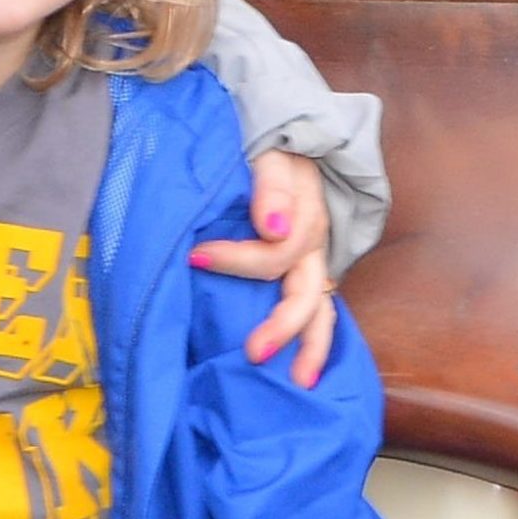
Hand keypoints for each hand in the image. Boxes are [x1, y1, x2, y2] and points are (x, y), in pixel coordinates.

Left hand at [192, 152, 337, 385]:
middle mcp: (314, 243)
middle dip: (284, 326)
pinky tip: (300, 368)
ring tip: (299, 382)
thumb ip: (271, 186)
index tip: (195, 256)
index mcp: (305, 215)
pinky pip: (316, 308)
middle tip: (253, 353)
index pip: (278, 252)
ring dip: (313, 346)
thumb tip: (272, 228)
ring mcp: (312, 259)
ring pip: (322, 309)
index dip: (239, 260)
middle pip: (309, 293)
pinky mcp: (304, 269)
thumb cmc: (263, 145)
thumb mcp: (268, 153)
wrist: (276, 135)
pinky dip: (312, 338)